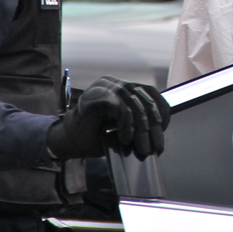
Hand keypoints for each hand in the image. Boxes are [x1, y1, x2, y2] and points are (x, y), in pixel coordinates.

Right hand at [47, 77, 170, 160]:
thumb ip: (139, 121)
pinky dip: (127, 127)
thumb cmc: (96, 134)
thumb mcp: (123, 125)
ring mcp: (106, 87)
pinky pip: (122, 109)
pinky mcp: (98, 96)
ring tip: (142, 148)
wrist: (69, 139)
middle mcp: (115, 83)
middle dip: (154, 127)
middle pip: (146, 101)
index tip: (163, 129)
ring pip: (136, 106)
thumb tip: (160, 131)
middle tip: (157, 147)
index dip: (162, 111)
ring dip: (142, 131)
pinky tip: (125, 139)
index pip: (152, 92)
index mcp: (123, 87)